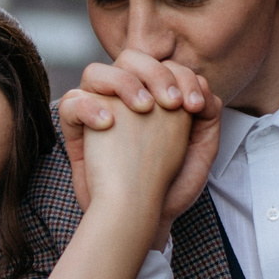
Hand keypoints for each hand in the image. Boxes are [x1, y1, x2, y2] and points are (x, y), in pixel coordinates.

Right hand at [58, 50, 222, 248]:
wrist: (140, 218)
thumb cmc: (167, 188)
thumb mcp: (200, 149)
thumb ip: (208, 114)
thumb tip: (202, 85)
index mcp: (154, 99)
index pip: (164, 66)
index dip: (182, 77)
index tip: (194, 107)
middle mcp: (124, 100)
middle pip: (130, 59)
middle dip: (155, 73)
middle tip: (171, 105)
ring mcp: (98, 112)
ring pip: (96, 72)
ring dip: (124, 82)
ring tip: (142, 110)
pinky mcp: (76, 131)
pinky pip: (70, 102)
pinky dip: (87, 107)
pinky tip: (108, 125)